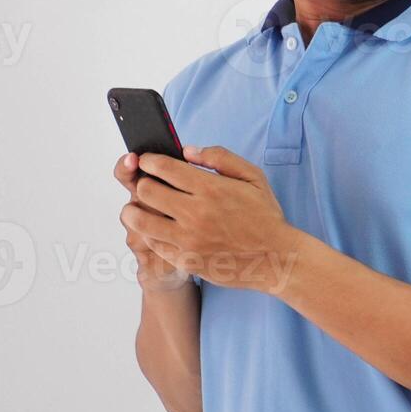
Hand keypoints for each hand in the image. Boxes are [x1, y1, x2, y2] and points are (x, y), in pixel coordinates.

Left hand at [121, 145, 301, 292]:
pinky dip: (149, 233)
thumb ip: (221, 158)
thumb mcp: (253, 177)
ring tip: (137, 207)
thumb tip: (187, 151)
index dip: (149, 161)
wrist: (276, 258)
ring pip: (139, 220)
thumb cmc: (264, 216)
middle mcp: (196, 213)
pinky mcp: (185, 260)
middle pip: (146, 191)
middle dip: (142, 182)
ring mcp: (188, 239)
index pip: (164, 167)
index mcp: (211, 188)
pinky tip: (156, 228)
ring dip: (134, 210)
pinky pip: (153, 244)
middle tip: (146, 183)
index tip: (146, 161)